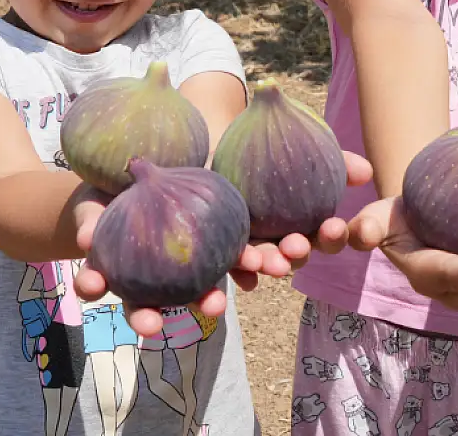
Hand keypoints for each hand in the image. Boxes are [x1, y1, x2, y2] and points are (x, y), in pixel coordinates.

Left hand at [71, 151, 374, 337]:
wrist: (139, 149)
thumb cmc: (213, 153)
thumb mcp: (261, 142)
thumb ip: (312, 155)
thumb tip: (368, 172)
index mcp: (246, 237)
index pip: (279, 249)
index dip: (297, 249)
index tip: (307, 241)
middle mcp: (209, 258)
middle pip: (232, 275)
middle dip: (244, 279)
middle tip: (262, 269)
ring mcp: (163, 263)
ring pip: (166, 293)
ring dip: (168, 308)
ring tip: (169, 314)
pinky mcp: (118, 255)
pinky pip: (106, 272)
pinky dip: (97, 278)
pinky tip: (90, 277)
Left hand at [241, 150, 373, 279]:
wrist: (231, 146)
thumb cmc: (277, 150)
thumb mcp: (306, 149)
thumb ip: (335, 161)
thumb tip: (366, 170)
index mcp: (309, 222)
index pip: (327, 235)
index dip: (334, 235)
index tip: (334, 225)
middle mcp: (285, 237)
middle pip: (296, 253)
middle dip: (298, 253)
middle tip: (296, 245)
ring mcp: (257, 244)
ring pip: (267, 261)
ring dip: (271, 264)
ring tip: (270, 262)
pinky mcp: (230, 245)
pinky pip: (236, 265)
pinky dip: (241, 272)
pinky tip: (245, 277)